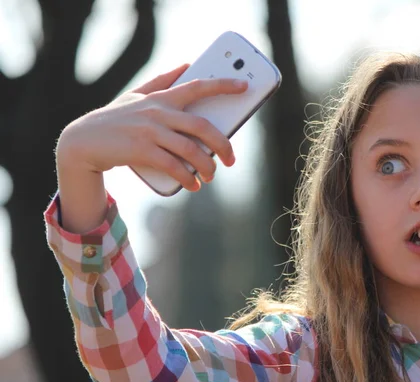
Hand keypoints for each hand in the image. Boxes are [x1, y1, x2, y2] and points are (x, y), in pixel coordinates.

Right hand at [56, 64, 247, 190]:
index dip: (223, 85)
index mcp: (162, 98)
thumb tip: (187, 65)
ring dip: (206, 167)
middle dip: (223, 144)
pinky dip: (187, 178)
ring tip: (210, 176)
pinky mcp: (141, 151)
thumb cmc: (115, 118)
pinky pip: (174, 166)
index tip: (243, 88)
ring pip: (191, 150)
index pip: (198, 86)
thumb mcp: (136, 96)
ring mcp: (150, 132)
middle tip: (231, 159)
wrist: (83, 141)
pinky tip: (193, 185)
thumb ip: (162, 80)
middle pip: (202, 126)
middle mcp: (159, 112)